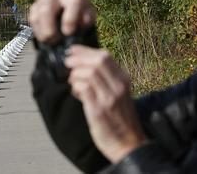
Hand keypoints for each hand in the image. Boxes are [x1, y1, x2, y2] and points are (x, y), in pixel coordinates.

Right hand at [29, 0, 95, 43]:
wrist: (70, 22)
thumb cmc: (80, 21)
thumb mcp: (88, 21)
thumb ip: (87, 20)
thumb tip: (83, 22)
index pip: (72, 2)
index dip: (69, 18)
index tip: (68, 33)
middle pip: (47, 7)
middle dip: (49, 26)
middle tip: (54, 41)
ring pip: (38, 14)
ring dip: (43, 30)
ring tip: (50, 42)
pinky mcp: (35, 7)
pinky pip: (32, 18)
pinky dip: (37, 30)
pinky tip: (44, 38)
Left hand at [65, 45, 146, 162]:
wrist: (129, 145)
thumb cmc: (121, 120)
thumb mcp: (119, 94)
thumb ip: (107, 80)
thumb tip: (85, 65)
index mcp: (124, 80)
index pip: (105, 56)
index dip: (86, 51)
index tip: (73, 50)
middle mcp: (119, 86)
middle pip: (98, 61)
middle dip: (78, 59)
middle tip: (67, 63)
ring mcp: (109, 98)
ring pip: (90, 73)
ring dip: (76, 74)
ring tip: (73, 82)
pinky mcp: (99, 110)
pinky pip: (84, 89)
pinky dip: (76, 87)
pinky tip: (76, 93)